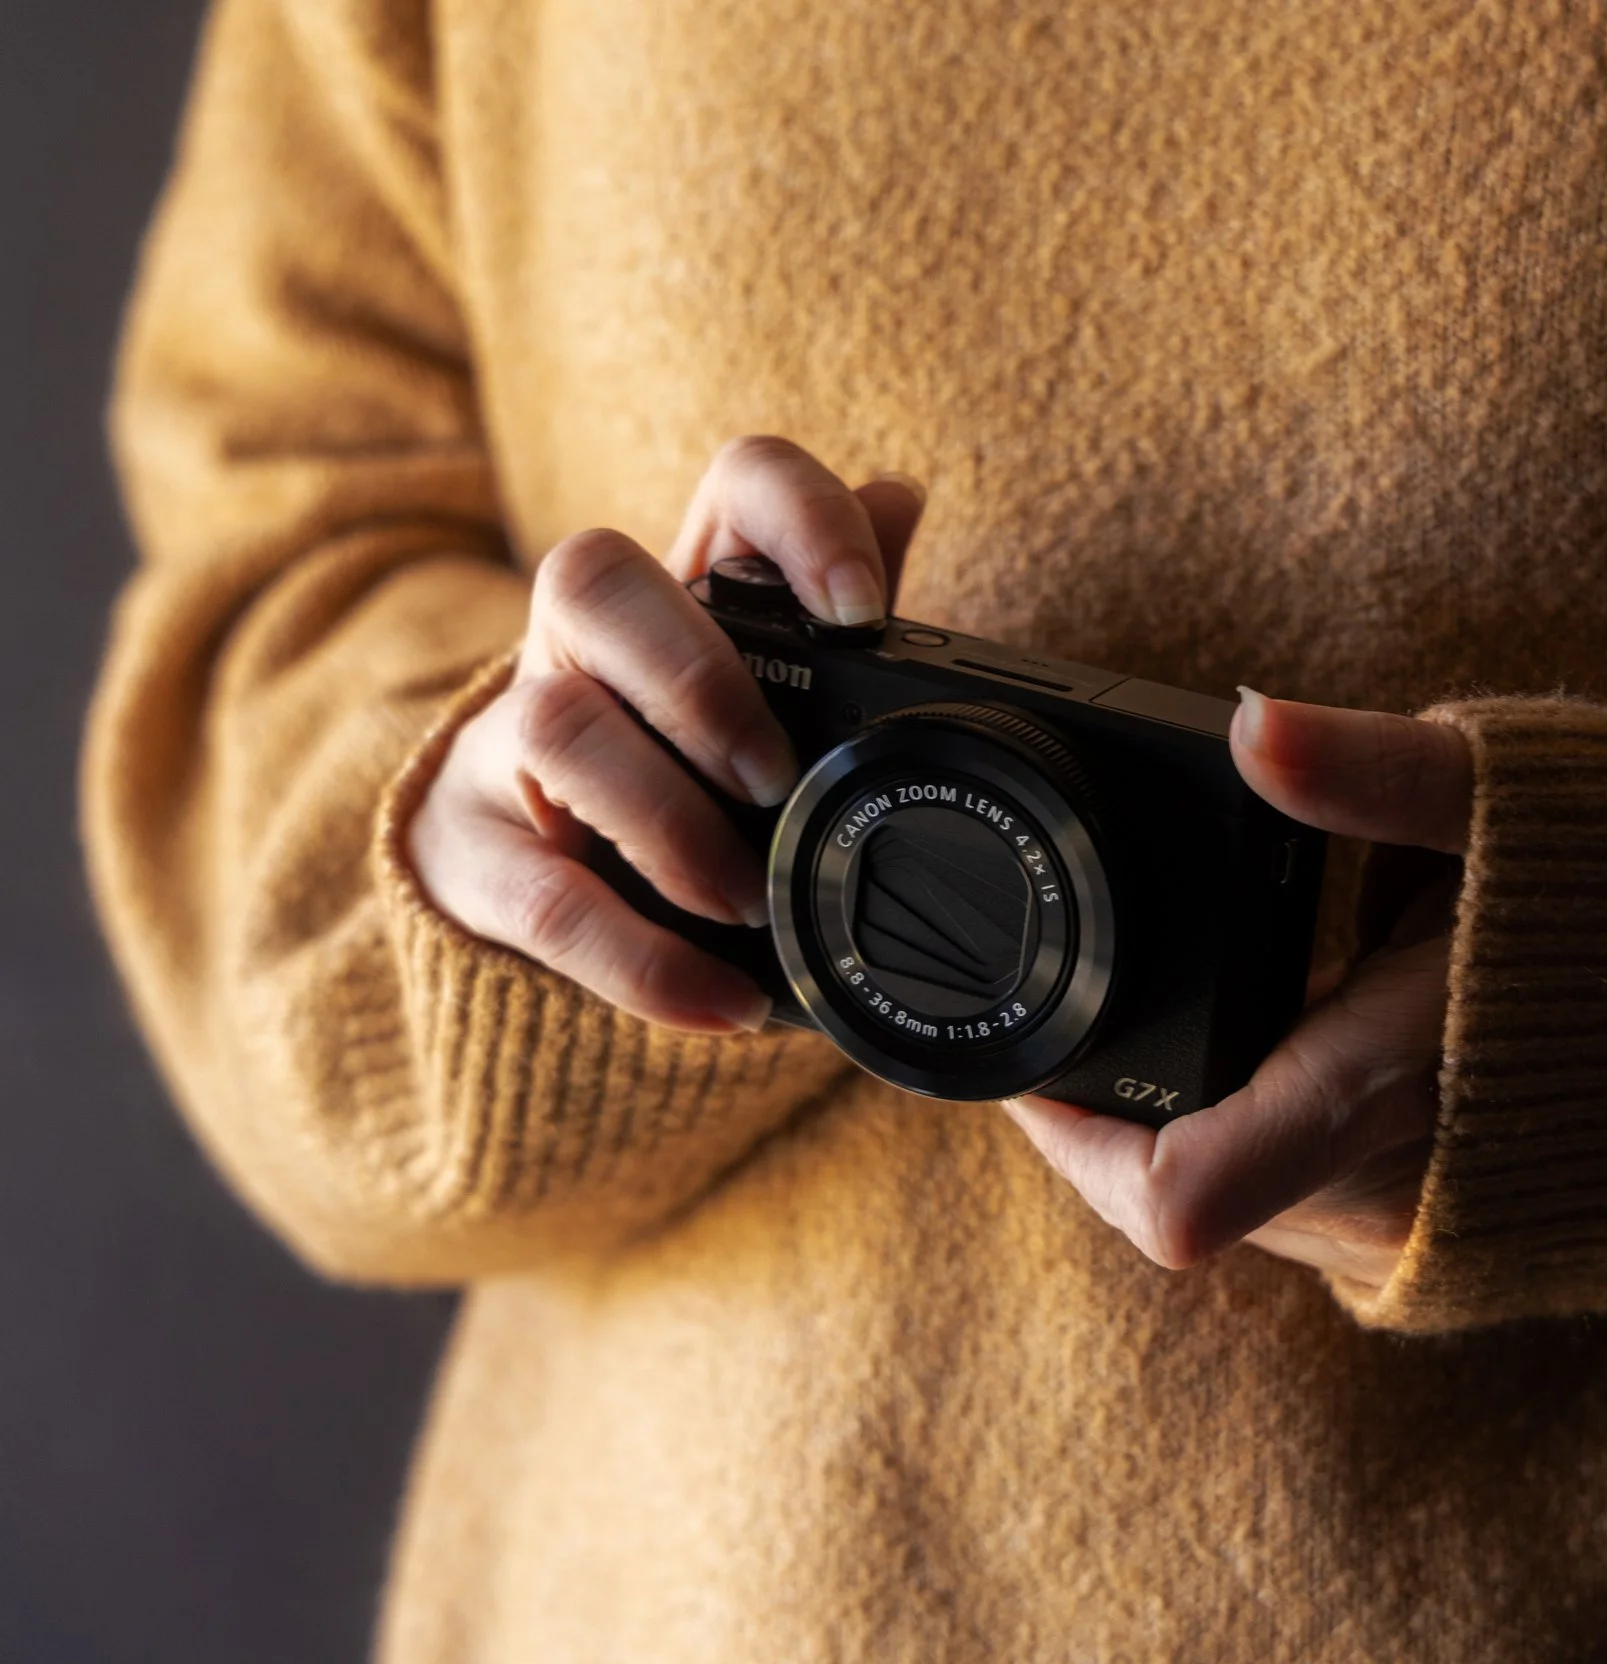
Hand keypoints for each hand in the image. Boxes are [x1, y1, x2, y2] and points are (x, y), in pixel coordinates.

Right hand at [406, 436, 924, 1031]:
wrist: (531, 874)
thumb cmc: (678, 766)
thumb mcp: (767, 693)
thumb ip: (830, 616)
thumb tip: (898, 497)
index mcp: (684, 590)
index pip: (733, 483)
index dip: (796, 516)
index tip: (859, 607)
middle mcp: (581, 643)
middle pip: (592, 577)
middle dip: (696, 680)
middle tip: (775, 777)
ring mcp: (508, 741)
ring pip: (554, 725)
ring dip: (670, 823)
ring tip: (748, 901)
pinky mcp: (474, 855)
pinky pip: (543, 898)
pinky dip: (642, 960)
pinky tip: (721, 1002)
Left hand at [1004, 691, 1475, 1288]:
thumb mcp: (1508, 803)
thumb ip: (1371, 771)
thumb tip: (1246, 722)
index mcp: (1378, 1096)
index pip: (1170, 1198)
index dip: (1068, 1139)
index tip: (1031, 1053)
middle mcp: (1387, 1198)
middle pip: (1177, 1192)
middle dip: (1125, 1100)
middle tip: (1123, 977)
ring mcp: (1419, 1237)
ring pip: (1244, 1202)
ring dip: (1202, 1113)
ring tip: (1222, 993)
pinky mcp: (1452, 1243)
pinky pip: (1308, 1207)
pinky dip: (1275, 1132)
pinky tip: (1307, 1039)